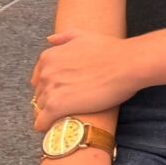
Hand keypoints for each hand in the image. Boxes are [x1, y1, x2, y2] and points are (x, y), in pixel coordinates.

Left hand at [30, 31, 149, 121]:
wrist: (127, 65)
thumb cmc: (110, 50)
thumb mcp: (85, 36)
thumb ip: (64, 37)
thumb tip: (49, 40)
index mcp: (49, 57)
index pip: (39, 78)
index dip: (50, 85)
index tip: (61, 91)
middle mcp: (45, 73)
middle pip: (39, 93)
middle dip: (50, 98)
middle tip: (68, 102)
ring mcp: (50, 90)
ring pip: (40, 108)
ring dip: (49, 112)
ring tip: (65, 116)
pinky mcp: (56, 107)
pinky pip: (41, 122)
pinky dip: (45, 126)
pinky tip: (53, 128)